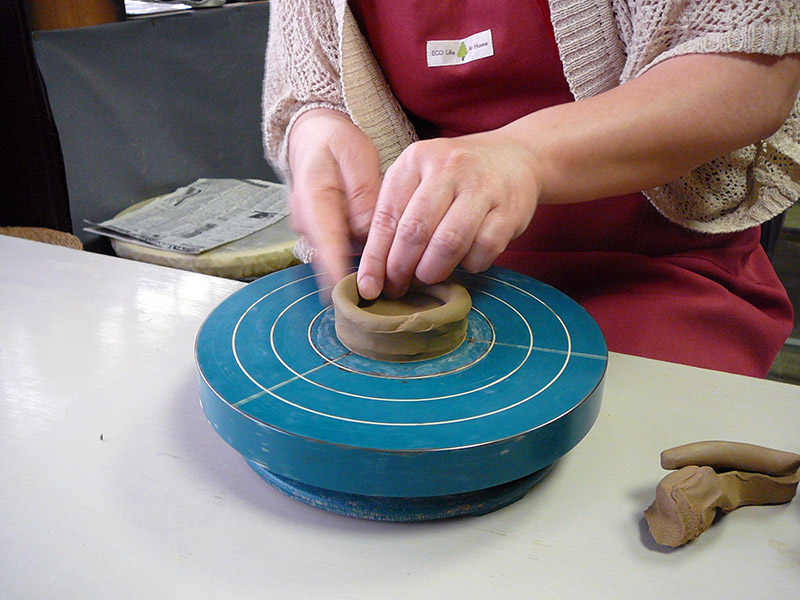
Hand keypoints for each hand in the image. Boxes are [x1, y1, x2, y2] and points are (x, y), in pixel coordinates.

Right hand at [288, 108, 381, 290]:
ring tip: (388, 268)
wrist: (313, 136)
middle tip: (385, 287)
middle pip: (330, 256)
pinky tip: (378, 254)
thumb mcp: (356, 155)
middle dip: (354, 273)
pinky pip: (338, 249)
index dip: (335, 269)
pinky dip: (356, 254)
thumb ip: (363, 194)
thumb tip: (368, 230)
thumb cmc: (336, 143)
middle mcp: (305, 220)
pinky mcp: (319, 234)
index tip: (344, 291)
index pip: (325, 240)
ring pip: (336, 255)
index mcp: (313, 197)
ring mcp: (309, 230)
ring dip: (358, 264)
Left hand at [357, 132, 540, 298]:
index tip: (368, 287)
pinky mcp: (510, 209)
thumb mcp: (419, 180)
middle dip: (401, 268)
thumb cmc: (454, 179)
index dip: (375, 258)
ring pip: (448, 243)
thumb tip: (370, 269)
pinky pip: (483, 249)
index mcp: (415, 160)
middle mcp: (448, 167)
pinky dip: (470, 264)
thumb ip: (394, 214)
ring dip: (432, 270)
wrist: (515, 159)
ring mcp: (482, 186)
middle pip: (415, 232)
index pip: (386, 216)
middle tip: (397, 287)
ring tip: (427, 276)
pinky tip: (464, 260)